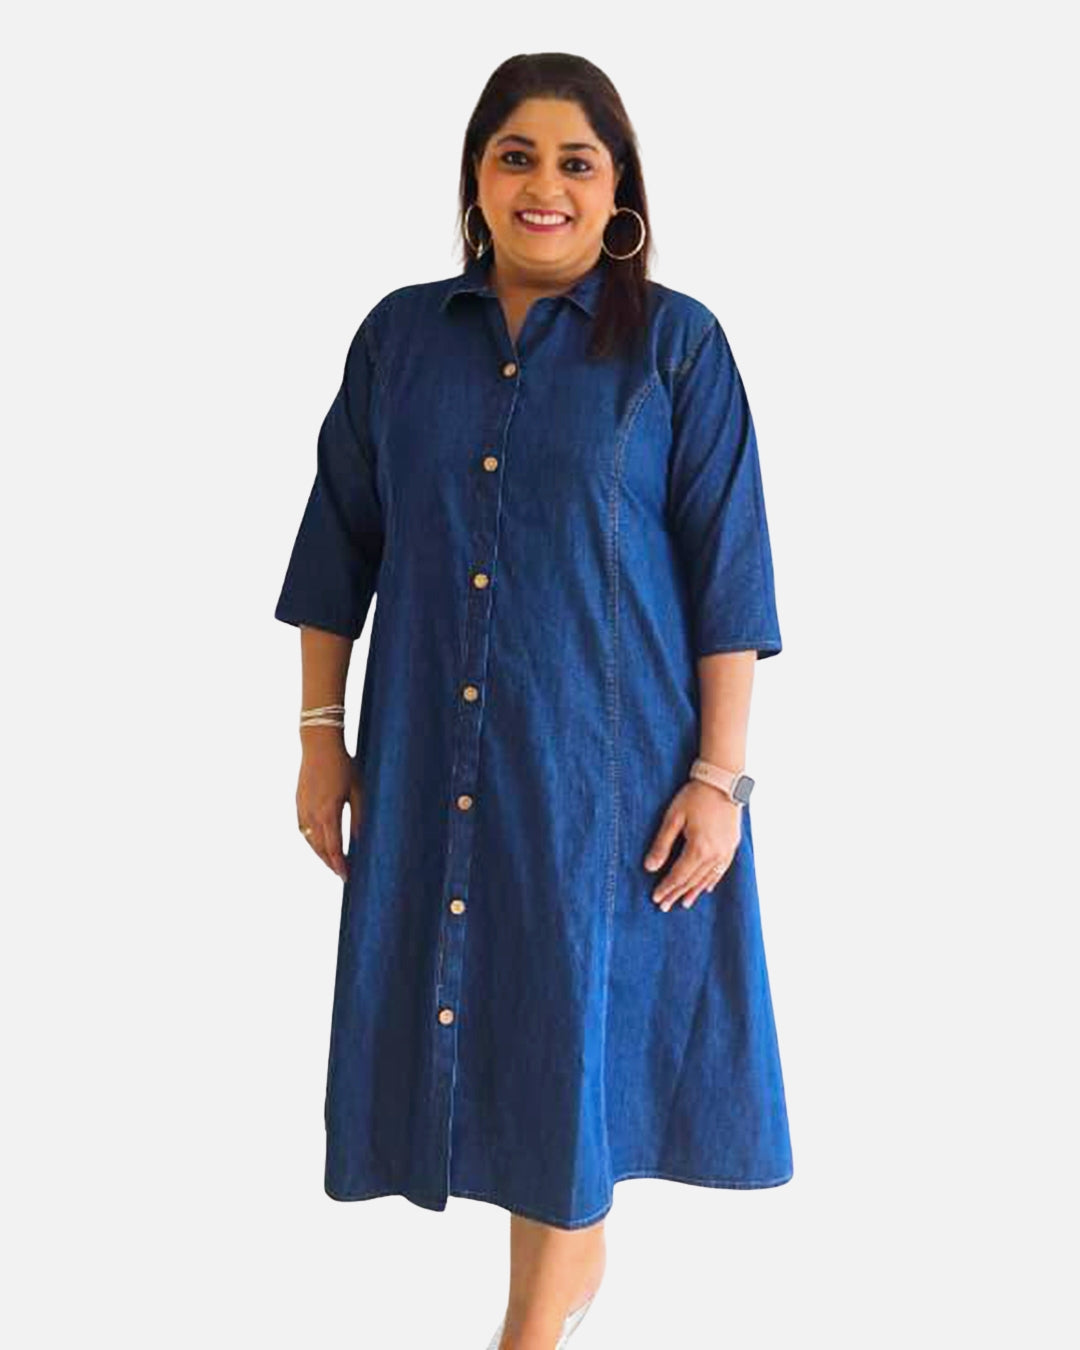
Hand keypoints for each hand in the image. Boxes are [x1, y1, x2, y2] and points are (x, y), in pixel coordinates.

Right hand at [296, 733, 362, 882]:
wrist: (319, 745)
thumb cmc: (343, 765)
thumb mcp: (358, 790)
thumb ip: (360, 816)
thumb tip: (360, 840)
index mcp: (328, 812)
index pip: (333, 848)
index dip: (339, 865)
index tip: (346, 876)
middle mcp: (312, 814)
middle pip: (319, 848)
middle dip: (330, 863)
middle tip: (342, 873)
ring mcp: (302, 808)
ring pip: (309, 840)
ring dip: (320, 854)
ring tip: (332, 862)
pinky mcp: (298, 802)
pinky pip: (303, 829)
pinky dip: (311, 840)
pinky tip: (319, 843)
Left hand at [643, 780, 741, 910]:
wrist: (722, 782)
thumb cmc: (694, 797)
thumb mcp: (673, 818)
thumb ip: (662, 845)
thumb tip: (650, 867)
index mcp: (698, 848)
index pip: (679, 875)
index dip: (667, 888)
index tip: (656, 898)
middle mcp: (714, 854)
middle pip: (692, 880)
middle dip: (677, 893)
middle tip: (664, 906)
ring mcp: (726, 851)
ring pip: (707, 878)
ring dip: (694, 892)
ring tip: (684, 903)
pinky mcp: (732, 846)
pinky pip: (721, 870)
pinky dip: (711, 881)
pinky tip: (705, 888)